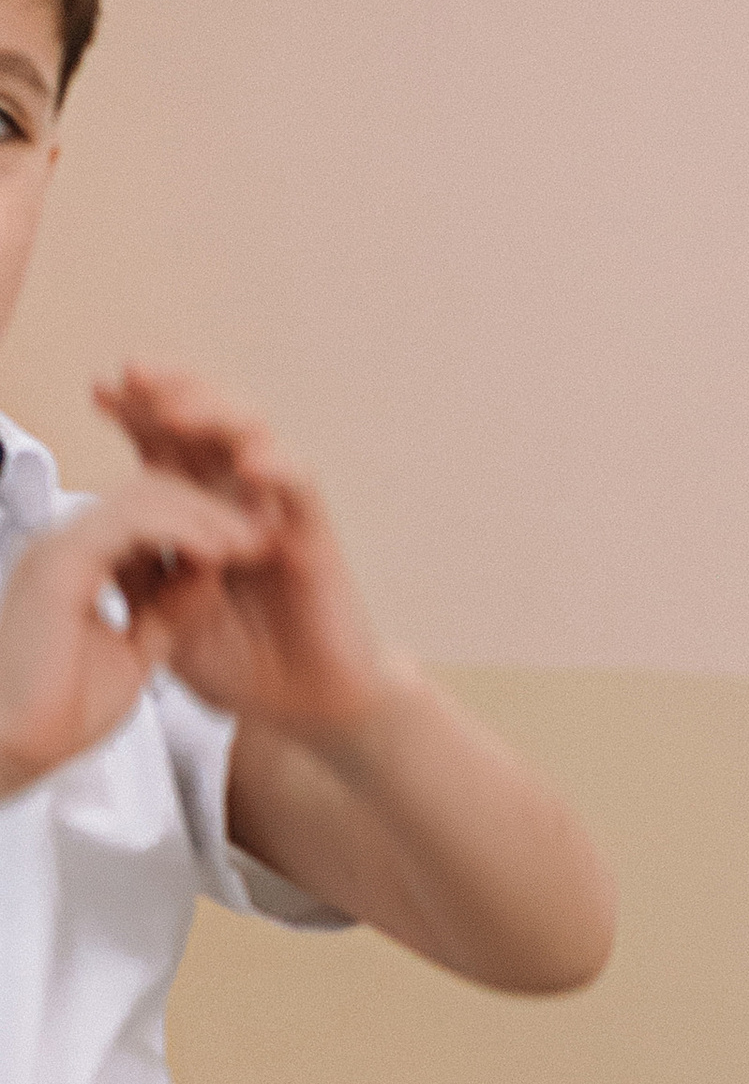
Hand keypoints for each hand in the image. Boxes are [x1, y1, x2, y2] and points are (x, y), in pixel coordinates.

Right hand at [0, 471, 274, 792]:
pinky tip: (219, 550)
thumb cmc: (59, 714)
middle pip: (147, 495)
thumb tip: (209, 580)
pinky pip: (131, 522)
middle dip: (211, 511)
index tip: (252, 549)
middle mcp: (66, 548)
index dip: (203, 528)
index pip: (146, 520)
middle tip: (263, 533)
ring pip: (142, 497)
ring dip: (205, 515)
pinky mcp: (62, 562)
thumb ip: (169, 613)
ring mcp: (60, 549)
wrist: (13, 745)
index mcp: (80, 566)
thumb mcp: (137, 653)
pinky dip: (181, 529)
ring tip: (251, 540)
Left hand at [93, 363, 392, 741]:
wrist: (299, 708)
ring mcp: (276, 510)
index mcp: (195, 507)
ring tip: (176, 414)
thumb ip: (135, 570)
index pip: (164, 440)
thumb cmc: (238, 662)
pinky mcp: (313, 534)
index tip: (99, 390)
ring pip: (252, 434)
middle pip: (205, 418)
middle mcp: (236, 496)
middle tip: (132, 376)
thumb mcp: (161, 617)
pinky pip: (300, 486)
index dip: (133, 408)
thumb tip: (100, 522)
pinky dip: (277, 468)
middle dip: (168, 388)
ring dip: (215, 415)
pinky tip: (249, 465)